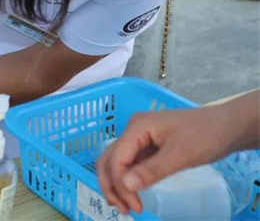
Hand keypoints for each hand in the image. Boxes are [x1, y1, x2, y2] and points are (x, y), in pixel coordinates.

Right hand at [97, 106, 231, 214]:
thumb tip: (125, 185)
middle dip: (111, 185)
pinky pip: (130, 163)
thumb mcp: (180, 155)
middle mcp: (133, 130)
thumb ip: (152, 170)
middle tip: (123, 210)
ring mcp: (139, 137)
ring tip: (124, 206)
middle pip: (108, 159)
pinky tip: (133, 193)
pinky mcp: (148, 145)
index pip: (116, 159)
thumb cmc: (205, 136)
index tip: (135, 207)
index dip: (120, 184)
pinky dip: (127, 179)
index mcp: (136, 127)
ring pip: (116, 162)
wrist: (227, 126)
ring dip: (115, 183)